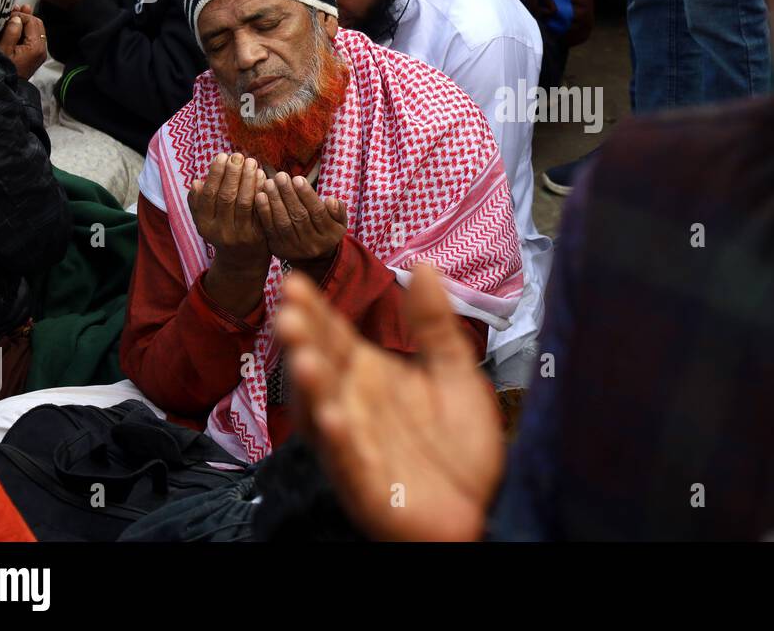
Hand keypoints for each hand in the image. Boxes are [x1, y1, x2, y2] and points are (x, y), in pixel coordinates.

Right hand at [0, 5, 47, 78]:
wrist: (8, 88)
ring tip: (14, 13)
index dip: (21, 15)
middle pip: (38, 24)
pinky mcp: (36, 55)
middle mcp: (41, 49)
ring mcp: (40, 52)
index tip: (8, 14)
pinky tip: (16, 24)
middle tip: (12, 11)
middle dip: (25, 16)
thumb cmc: (3, 70)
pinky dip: (26, 30)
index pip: (33, 22)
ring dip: (26, 22)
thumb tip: (16, 18)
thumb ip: (11, 32)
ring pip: (36, 30)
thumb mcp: (4, 50)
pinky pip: (34, 37)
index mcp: (35, 47)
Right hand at [188, 153, 270, 271]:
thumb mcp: (205, 220)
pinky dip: (261, 191)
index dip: (215, 174)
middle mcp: (221, 231)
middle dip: (233, 173)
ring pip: (244, 202)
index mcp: (205, 225)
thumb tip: (197, 182)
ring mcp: (240, 235)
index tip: (222, 156)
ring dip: (248, 179)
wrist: (242, 261)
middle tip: (238, 155)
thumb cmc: (222, 230)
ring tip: (252, 162)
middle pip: (227, 196)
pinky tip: (264, 176)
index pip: (209, 195)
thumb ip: (198, 202)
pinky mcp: (259, 236)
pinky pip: (260, 209)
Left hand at [255, 172, 347, 266]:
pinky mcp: (278, 249)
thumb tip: (330, 201)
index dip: (307, 195)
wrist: (312, 258)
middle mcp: (312, 244)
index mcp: (329, 235)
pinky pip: (270, 229)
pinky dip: (264, 212)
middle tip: (280, 176)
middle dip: (288, 194)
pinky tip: (260, 197)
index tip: (297, 178)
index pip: (318, 213)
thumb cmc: (325, 230)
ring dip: (275, 201)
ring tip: (269, 183)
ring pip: (283, 222)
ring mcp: (294, 249)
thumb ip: (338, 210)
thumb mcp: (339, 222)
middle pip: (299, 216)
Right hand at [276, 265, 501, 540]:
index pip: (334, 335)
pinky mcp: (368, 487)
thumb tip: (423, 265)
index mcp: (369, 375)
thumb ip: (433, 323)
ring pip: (323, 414)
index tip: (295, 279)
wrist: (484, 507)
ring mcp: (356, 447)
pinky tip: (335, 416)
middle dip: (304, 342)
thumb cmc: (459, 443)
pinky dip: (340, 440)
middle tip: (289, 312)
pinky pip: (348, 461)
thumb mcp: (454, 370)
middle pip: (321, 368)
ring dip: (311, 389)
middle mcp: (353, 406)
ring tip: (304, 358)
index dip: (314, 310)